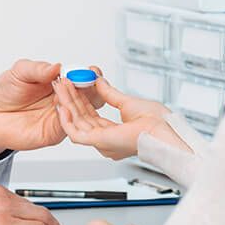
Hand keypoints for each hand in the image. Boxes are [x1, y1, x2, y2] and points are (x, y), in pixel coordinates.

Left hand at [0, 60, 104, 157]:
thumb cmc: (7, 91)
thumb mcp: (19, 72)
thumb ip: (38, 69)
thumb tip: (56, 66)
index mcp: (60, 80)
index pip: (82, 76)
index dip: (88, 73)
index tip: (90, 70)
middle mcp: (65, 98)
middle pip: (90, 94)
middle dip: (93, 87)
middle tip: (88, 81)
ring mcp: (62, 115)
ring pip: (84, 111)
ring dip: (83, 102)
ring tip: (73, 92)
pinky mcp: (56, 131)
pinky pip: (70, 126)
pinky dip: (70, 118)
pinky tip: (64, 108)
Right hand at [53, 76, 189, 159]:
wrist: (164, 130)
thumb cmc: (157, 123)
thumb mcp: (127, 102)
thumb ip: (110, 94)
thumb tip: (99, 82)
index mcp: (114, 134)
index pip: (90, 116)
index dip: (79, 100)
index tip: (72, 86)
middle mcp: (106, 141)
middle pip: (81, 118)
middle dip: (70, 99)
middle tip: (61, 84)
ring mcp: (102, 142)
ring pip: (76, 122)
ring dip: (66, 104)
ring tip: (60, 88)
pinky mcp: (100, 141)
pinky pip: (75, 133)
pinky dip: (66, 120)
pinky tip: (62, 106)